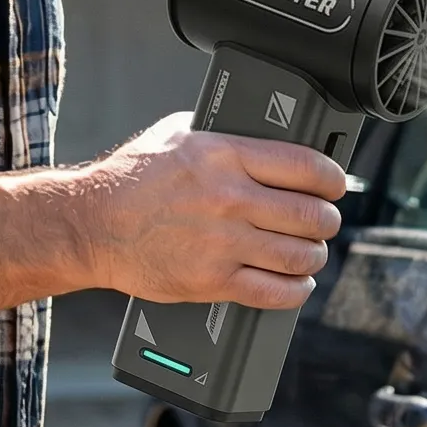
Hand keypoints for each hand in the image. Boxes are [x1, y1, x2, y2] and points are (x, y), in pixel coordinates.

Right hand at [72, 112, 345, 310]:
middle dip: (327, 220)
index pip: (306, 166)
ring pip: (299, 255)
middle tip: (324, 221)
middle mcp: (229, 198)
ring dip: (314, 256)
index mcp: (225, 155)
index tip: (336, 185)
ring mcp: (223, 243)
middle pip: (310, 214)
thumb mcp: (177, 134)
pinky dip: (295, 291)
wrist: (91, 225)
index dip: (333, 178)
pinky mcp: (212, 280)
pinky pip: (273, 292)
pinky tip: (296, 283)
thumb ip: (223, 135)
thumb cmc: (131, 179)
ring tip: (310, 252)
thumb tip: (262, 136)